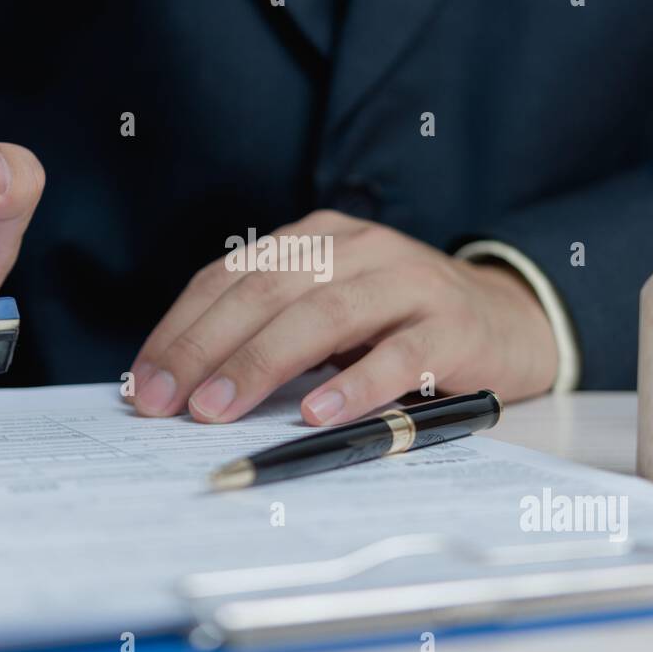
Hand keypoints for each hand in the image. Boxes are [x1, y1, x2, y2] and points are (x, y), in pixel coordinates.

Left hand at [128, 210, 558, 424]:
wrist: (508, 319)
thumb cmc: (398, 322)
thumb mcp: (331, 306)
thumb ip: (271, 327)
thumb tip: (184, 383)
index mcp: (317, 238)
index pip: (232, 275)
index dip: (182, 327)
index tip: (144, 381)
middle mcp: (359, 248)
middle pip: (268, 290)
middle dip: (206, 347)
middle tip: (167, 401)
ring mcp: (409, 283)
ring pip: (323, 315)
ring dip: (262, 363)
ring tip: (219, 409)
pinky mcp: (452, 327)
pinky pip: (398, 356)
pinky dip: (354, 385)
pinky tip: (316, 413)